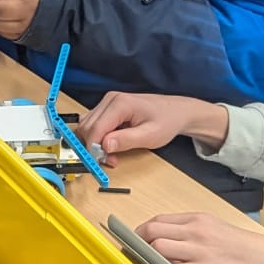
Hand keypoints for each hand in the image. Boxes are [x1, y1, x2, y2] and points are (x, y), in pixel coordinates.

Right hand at [78, 90, 225, 163]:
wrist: (176, 112)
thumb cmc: (166, 121)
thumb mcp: (150, 136)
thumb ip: (126, 140)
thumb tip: (104, 145)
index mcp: (120, 104)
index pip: (94, 128)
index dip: (92, 148)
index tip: (96, 163)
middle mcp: (110, 100)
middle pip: (87, 127)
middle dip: (93, 147)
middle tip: (109, 161)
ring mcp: (108, 103)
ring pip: (87, 126)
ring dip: (95, 144)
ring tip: (112, 155)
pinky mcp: (108, 109)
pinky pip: (94, 125)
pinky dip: (98, 138)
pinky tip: (111, 146)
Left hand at [137, 212, 263, 263]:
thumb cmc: (252, 250)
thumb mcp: (220, 230)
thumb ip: (194, 232)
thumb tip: (170, 241)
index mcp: (200, 219)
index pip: (159, 220)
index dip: (140, 231)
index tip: (133, 241)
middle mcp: (197, 231)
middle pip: (151, 230)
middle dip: (136, 243)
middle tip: (133, 256)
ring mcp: (200, 250)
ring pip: (156, 247)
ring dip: (146, 258)